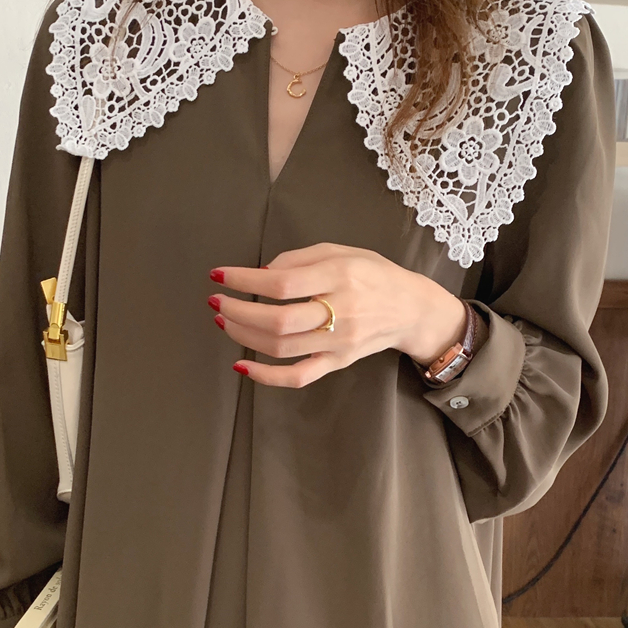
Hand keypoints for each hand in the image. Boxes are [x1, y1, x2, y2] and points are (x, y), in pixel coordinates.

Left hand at [208, 243, 467, 387]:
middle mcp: (340, 311)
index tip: (219, 275)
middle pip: (279, 320)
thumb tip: (261, 274)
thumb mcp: (341, 251)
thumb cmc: (373, 274)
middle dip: (238, 311)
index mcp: (339, 276)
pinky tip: (242, 365)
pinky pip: (298, 376)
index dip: (244, 280)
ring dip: (244, 336)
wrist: (411, 309)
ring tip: (224, 321)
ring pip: (282, 347)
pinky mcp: (337, 363)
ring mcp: (338, 342)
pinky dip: (266, 376)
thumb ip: (300, 258)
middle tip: (216, 302)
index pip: (281, 283)